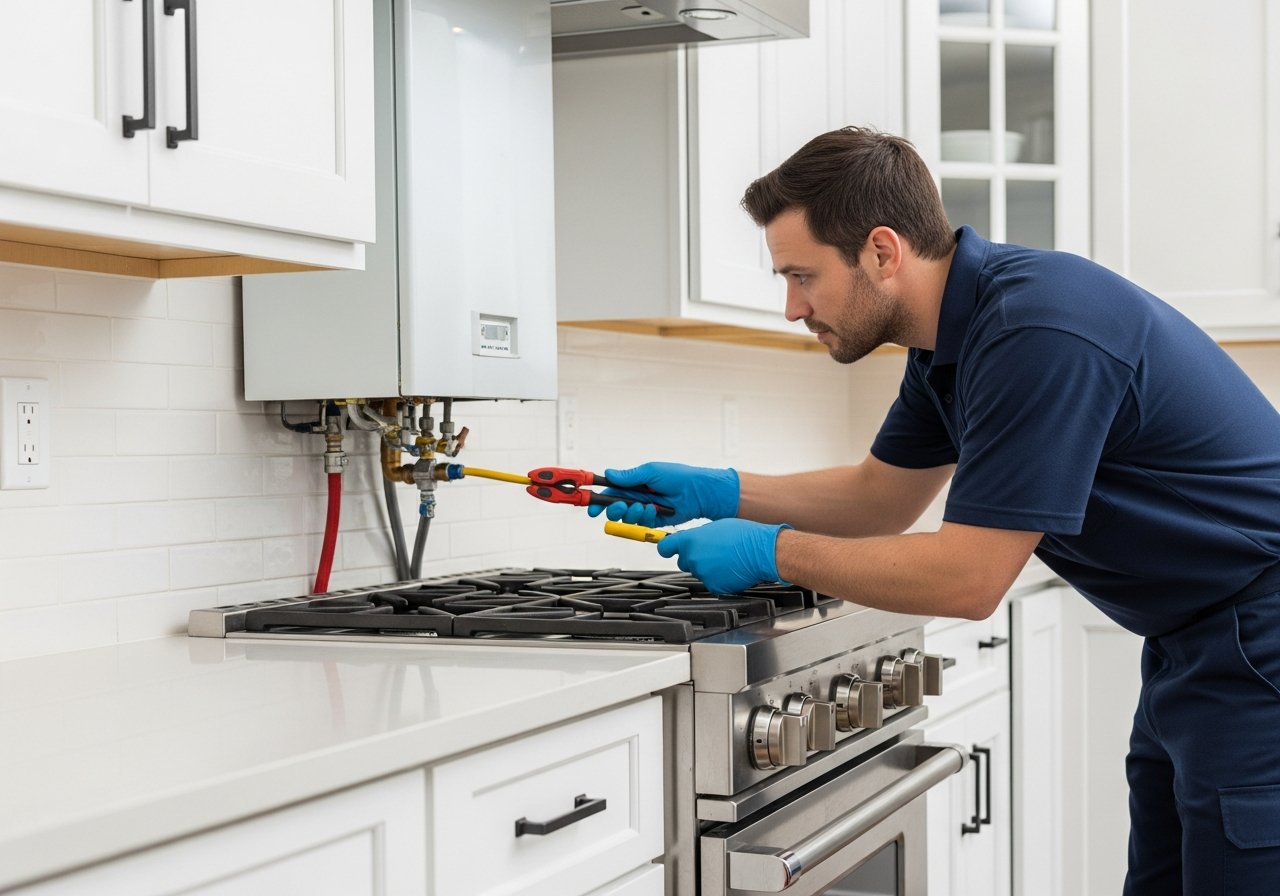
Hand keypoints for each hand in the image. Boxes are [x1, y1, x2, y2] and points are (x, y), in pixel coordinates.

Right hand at [586, 462, 739, 527]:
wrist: (698, 492)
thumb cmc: (678, 477)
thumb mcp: (651, 472)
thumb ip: (629, 476)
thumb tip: (609, 473)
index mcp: (634, 483)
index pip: (611, 491)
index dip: (599, 500)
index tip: (592, 507)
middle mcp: (637, 496)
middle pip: (615, 508)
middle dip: (614, 509)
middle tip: (620, 506)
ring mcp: (645, 509)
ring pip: (627, 518)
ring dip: (632, 513)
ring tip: (643, 506)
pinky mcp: (654, 520)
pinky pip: (642, 524)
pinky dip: (646, 518)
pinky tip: (655, 510)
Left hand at [656, 519, 791, 593]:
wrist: (761, 551)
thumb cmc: (743, 535)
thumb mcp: (716, 526)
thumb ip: (698, 536)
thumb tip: (693, 541)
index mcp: (691, 540)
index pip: (665, 547)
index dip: (667, 548)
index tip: (668, 549)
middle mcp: (693, 558)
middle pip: (683, 561)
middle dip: (694, 557)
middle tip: (712, 551)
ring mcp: (702, 574)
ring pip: (699, 572)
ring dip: (708, 567)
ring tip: (726, 558)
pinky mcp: (713, 586)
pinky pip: (711, 582)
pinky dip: (719, 578)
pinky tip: (730, 569)